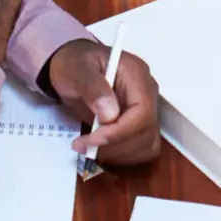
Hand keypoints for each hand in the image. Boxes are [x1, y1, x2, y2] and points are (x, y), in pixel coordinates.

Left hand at [45, 38, 160, 165]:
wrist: (72, 69)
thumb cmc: (75, 64)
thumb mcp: (77, 69)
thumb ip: (93, 88)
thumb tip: (110, 114)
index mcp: (137, 75)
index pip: (143, 111)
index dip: (120, 131)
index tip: (93, 139)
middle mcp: (147, 93)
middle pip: (146, 131)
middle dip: (114, 145)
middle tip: (83, 145)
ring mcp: (146, 110)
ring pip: (146, 145)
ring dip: (117, 153)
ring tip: (88, 146)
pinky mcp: (140, 125)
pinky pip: (142, 149)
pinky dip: (122, 156)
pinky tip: (101, 149)